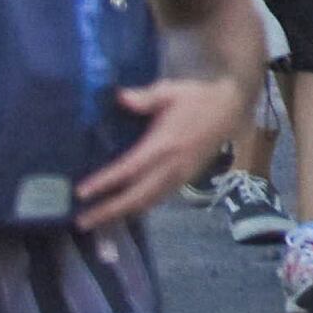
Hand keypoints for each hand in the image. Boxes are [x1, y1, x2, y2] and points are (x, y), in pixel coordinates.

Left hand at [77, 66, 252, 227]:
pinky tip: (125, 210)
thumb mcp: (171, 91)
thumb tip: (119, 97)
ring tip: (97, 221)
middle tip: (82, 221)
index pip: (130, 169)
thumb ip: (144, 97)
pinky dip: (140, 207)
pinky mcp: (187, 179)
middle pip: (137, 196)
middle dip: (109, 210)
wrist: (231, 108)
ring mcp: (181, 175)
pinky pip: (159, 198)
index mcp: (165, 144)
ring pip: (149, 202)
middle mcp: (172, 166)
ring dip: (123, 213)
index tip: (81, 193)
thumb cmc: (197, 97)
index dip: (105, 182)